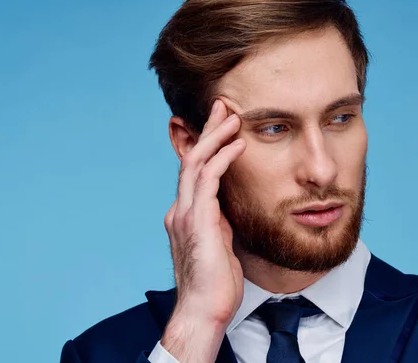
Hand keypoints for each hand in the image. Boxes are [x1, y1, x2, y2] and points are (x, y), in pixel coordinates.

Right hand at [161, 99, 245, 362]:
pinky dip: (222, 159)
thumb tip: (227, 208)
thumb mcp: (218, 244)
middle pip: (192, 159)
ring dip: (215, 137)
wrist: (203, 310)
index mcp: (185, 214)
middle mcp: (180, 210)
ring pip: (197, 163)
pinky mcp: (197, 222)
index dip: (206, 145)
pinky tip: (237, 144)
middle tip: (224, 106)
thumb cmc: (215, 283)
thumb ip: (219, 222)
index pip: (194, 171)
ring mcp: (185, 215)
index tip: (222, 124)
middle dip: (208, 130)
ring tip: (233, 116)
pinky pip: (208, 181)